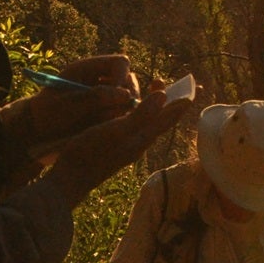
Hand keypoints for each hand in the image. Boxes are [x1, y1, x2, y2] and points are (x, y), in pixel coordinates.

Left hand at [12, 54, 141, 155]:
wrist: (38, 133)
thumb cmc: (47, 114)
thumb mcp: (66, 105)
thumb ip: (95, 97)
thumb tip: (125, 95)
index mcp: (89, 68)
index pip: (120, 63)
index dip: (122, 78)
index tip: (117, 97)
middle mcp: (102, 79)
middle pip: (130, 80)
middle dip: (126, 97)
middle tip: (115, 115)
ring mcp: (107, 95)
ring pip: (130, 98)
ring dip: (123, 111)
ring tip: (106, 124)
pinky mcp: (109, 111)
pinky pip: (124, 113)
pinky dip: (120, 121)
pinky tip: (106, 130)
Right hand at [44, 89, 193, 206]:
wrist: (68, 181)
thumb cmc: (91, 153)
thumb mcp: (116, 130)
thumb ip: (141, 115)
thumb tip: (163, 96)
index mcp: (143, 137)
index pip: (169, 117)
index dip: (182, 101)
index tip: (194, 87)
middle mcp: (139, 143)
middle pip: (160, 119)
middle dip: (166, 101)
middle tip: (163, 81)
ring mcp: (127, 147)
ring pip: (147, 123)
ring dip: (151, 106)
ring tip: (150, 92)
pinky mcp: (114, 149)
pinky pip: (134, 127)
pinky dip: (137, 114)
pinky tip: (127, 112)